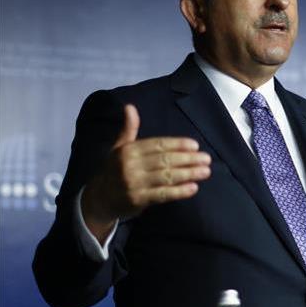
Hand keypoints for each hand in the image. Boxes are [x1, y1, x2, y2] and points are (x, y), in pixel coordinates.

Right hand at [81, 104, 210, 241]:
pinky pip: (163, 194)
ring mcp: (134, 183)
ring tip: (206, 171)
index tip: (195, 145)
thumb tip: (129, 107)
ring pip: (166, 177)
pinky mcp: (138, 199)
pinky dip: (179, 191)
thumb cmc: (114, 170)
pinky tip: (193, 188)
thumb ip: (129, 129)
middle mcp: (130, 165)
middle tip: (207, 159)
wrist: (98, 199)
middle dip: (188, 159)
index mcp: (128, 150)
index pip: (157, 145)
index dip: (177, 144)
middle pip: (165, 160)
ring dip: (188, 174)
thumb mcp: (119, 148)